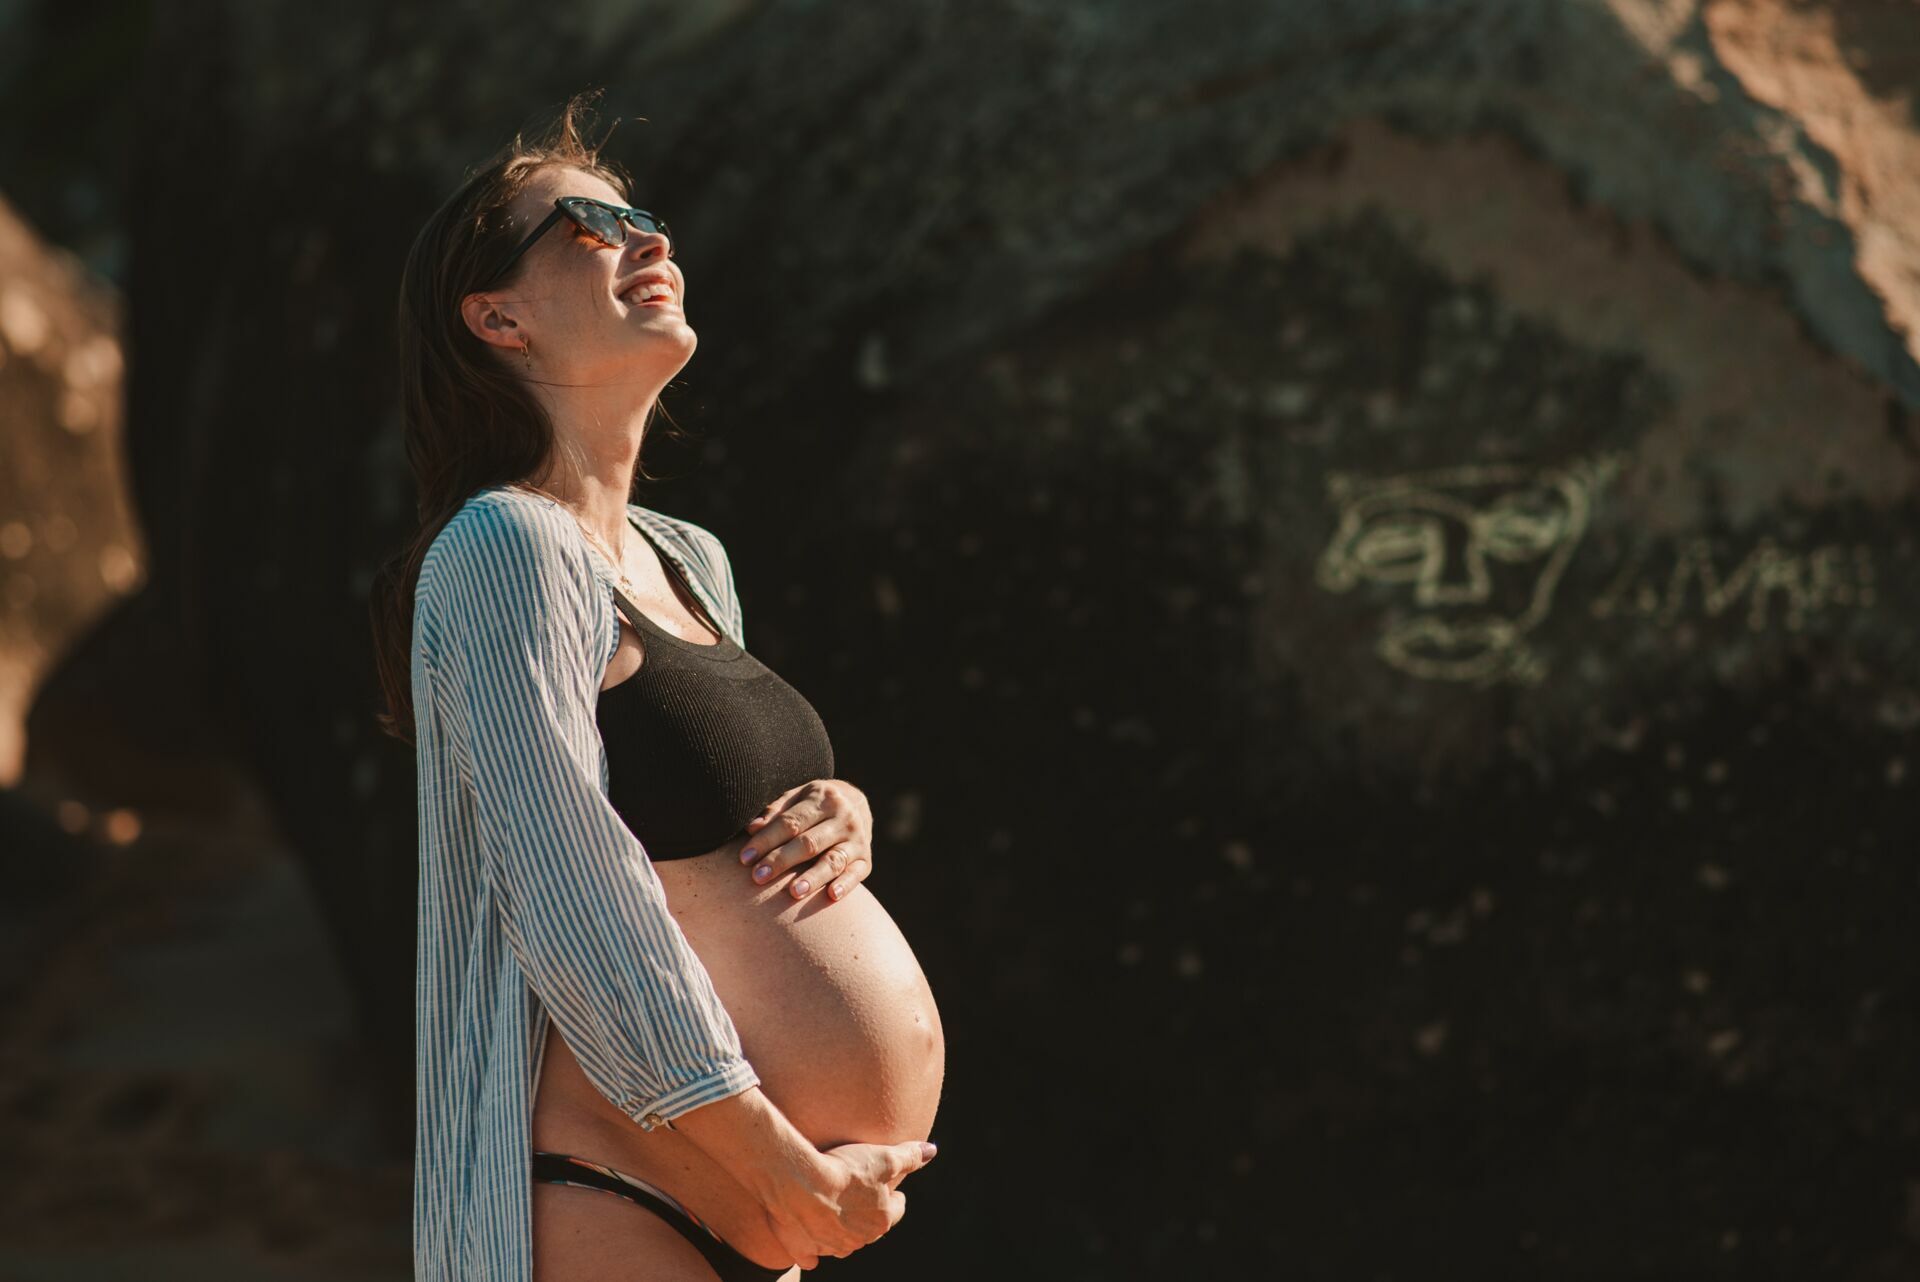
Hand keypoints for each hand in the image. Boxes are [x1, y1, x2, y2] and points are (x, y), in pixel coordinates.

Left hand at [740, 778, 874, 903]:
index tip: (745, 858)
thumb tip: (751, 828)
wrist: (857, 803)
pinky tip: (832, 895)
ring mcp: (857, 840)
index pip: (791, 822)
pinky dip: (846, 885)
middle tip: (758, 877)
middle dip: (782, 861)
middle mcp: (844, 817)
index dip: (766, 840)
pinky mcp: (866, 860)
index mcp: (823, 798)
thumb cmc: (814, 804)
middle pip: (809, 843)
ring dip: (813, 878)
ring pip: (833, 861)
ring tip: (793, 893)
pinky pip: (856, 874)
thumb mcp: (796, 798)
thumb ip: (775, 812)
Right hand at [761, 1139, 936, 1266]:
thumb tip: (931, 1151)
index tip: (887, 1188)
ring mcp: (831, 1247)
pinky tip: (808, 1235)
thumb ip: (909, 1156)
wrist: (799, 1184)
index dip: (893, 1196)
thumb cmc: (845, 1170)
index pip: (896, 1210)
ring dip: (840, 1227)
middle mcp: (859, 1239)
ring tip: (831, 1205)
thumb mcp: (884, 1157)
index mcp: (881, 1220)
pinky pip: (811, 1255)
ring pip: (842, 1240)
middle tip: (857, 1192)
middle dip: (866, 1212)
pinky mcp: (804, 1250)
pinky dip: (811, 1248)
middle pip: (869, 1227)